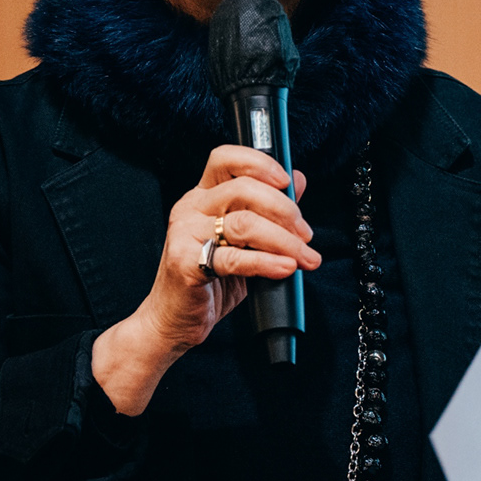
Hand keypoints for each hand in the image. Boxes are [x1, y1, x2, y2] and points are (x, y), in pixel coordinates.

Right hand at [93, 145, 317, 413]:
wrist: (175, 321)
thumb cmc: (210, 280)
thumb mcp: (245, 242)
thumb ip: (268, 211)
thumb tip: (298, 180)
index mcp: (203, 196)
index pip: (226, 159)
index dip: (259, 162)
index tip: (287, 181)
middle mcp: (190, 208)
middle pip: (242, 189)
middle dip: (284, 210)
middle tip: (305, 234)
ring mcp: (184, 233)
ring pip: (243, 223)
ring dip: (283, 240)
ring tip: (303, 257)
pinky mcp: (185, 262)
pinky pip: (233, 258)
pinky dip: (266, 262)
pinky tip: (285, 268)